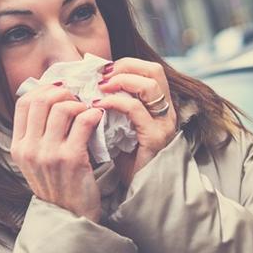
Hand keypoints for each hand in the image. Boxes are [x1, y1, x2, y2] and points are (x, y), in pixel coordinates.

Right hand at [10, 83, 104, 221]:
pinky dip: (93, 114)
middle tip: (76, 99)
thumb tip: (50, 99)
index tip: (58, 91)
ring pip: (62, 108)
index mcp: (18, 147)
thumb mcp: (35, 161)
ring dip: (79, 103)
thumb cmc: (57, 186)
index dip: (43, 90)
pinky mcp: (72, 158)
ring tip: (87, 111)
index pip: (24, 103)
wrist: (69, 217)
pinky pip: (83, 121)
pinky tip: (97, 118)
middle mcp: (30, 149)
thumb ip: (37, 134)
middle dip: (62, 93)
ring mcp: (49, 154)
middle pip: (41, 100)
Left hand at [93, 58, 177, 181]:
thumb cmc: (125, 158)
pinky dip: (115, 102)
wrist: (137, 189)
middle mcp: (166, 111)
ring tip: (99, 86)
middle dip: (124, 67)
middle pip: (153, 70)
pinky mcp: (154, 138)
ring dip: (120, 81)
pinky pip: (136, 110)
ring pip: (149, 85)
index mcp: (159, 105)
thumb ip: (112, 106)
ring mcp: (163, 124)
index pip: (150, 69)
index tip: (102, 70)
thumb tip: (86, 86)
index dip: (126, 64)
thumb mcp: (118, 126)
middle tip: (100, 75)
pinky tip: (99, 105)